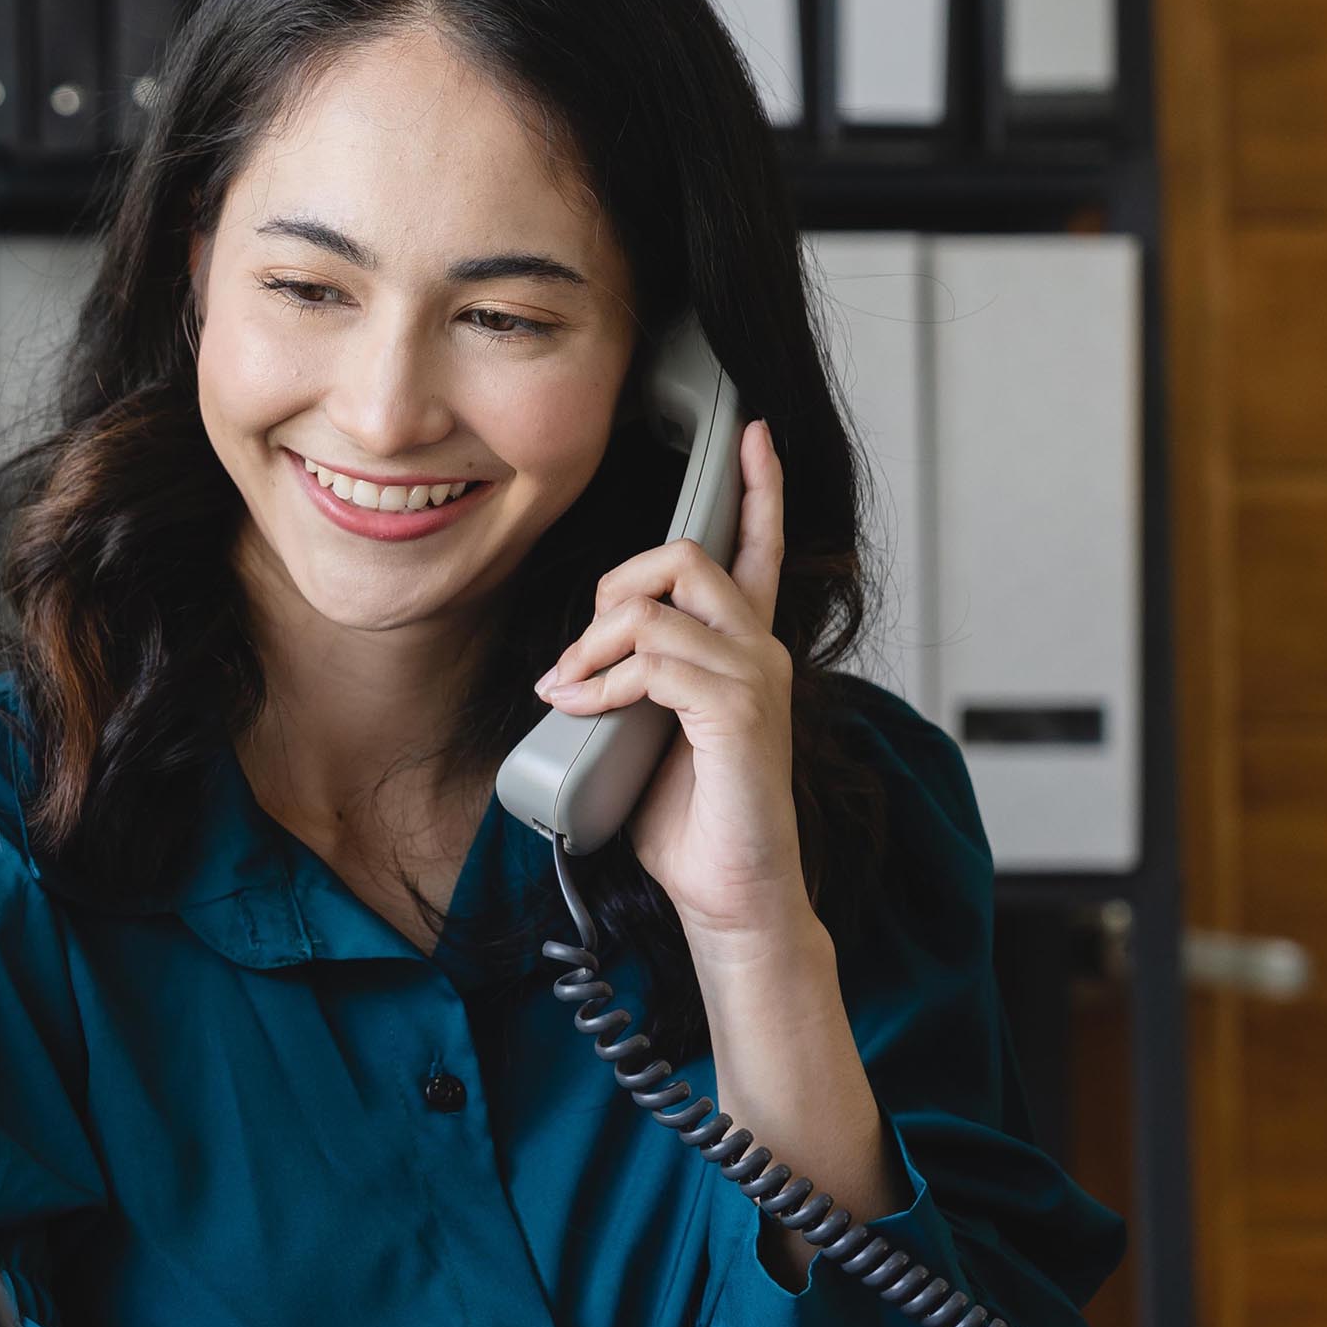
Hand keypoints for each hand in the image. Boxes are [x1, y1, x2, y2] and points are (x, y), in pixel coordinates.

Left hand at [534, 420, 804, 946]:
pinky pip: (655, 662)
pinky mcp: (739, 713)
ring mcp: (754, 678)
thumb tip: (567, 670)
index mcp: (741, 648)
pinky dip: (603, 683)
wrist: (729, 894)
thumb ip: (625, 682)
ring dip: (594, 644)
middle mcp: (758, 650)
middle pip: (684, 555)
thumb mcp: (642, 732)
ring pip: (659, 604)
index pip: (758, 547)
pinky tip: (587, 713)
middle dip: (612, 587)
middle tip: (579, 654)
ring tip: (571, 691)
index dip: (757, 486)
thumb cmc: (690, 820)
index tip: (753, 432)